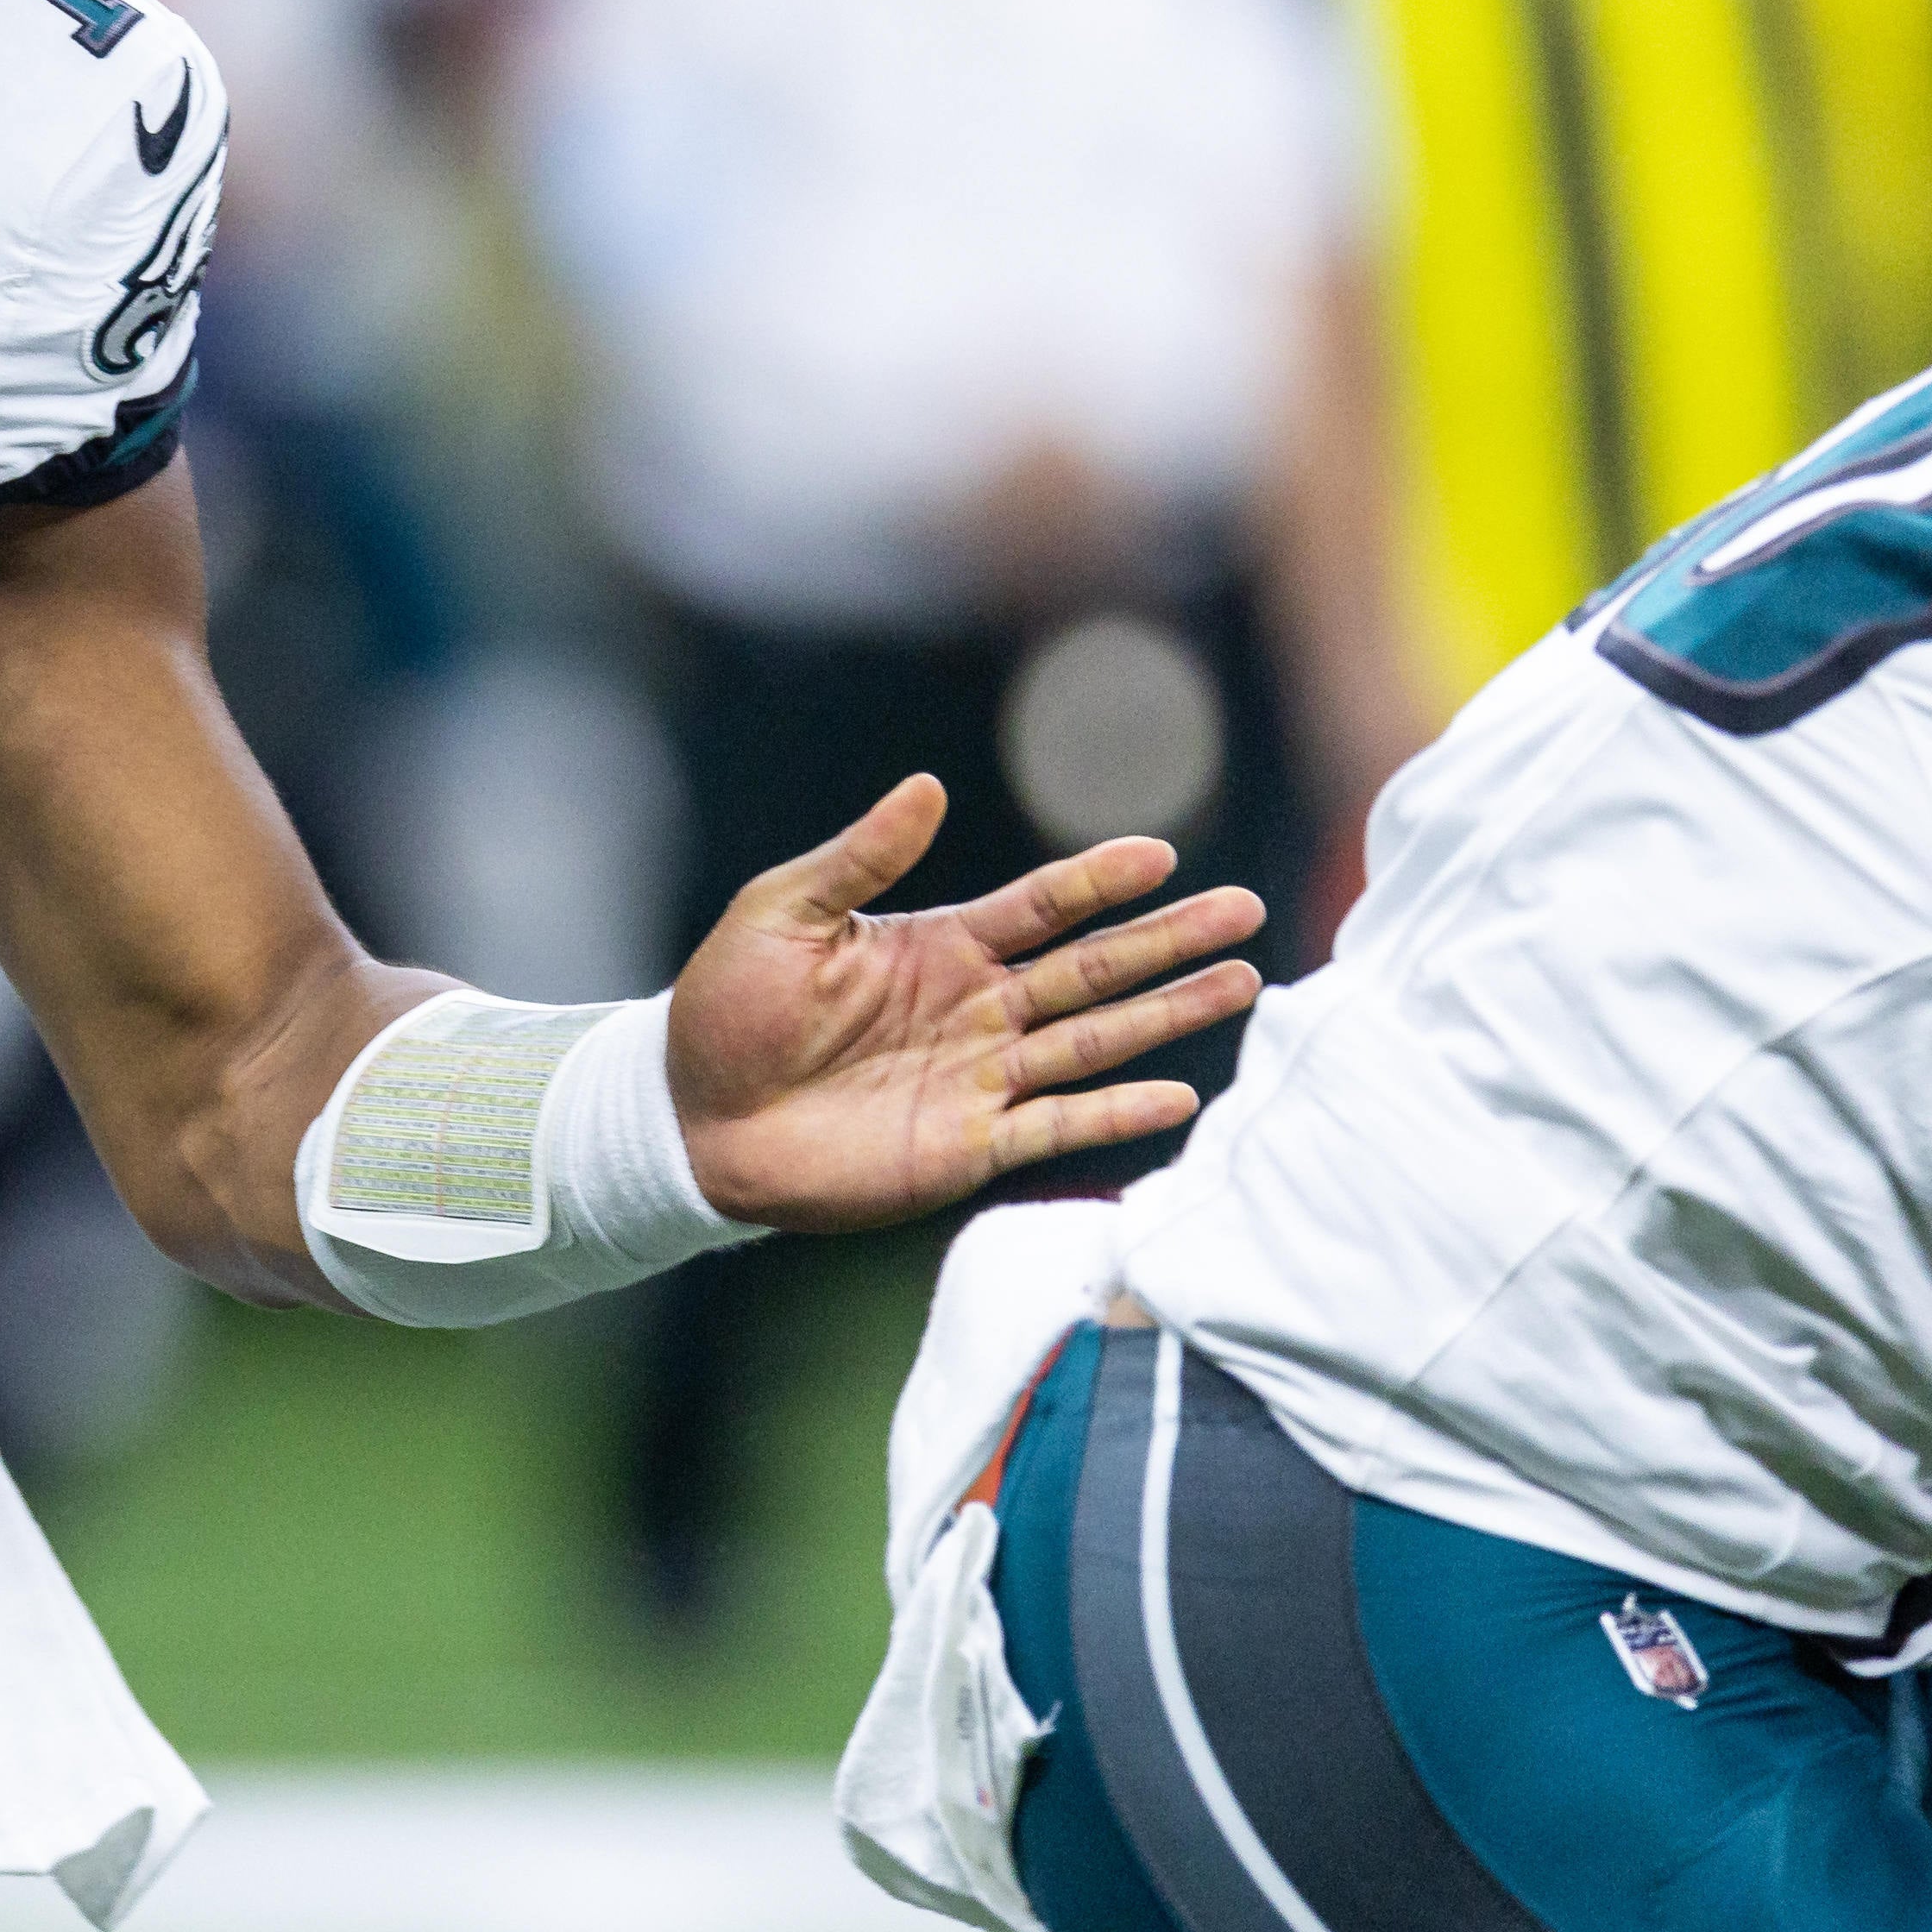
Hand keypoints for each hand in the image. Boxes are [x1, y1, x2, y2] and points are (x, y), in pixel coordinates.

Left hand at [666, 773, 1263, 1233]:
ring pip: (1094, 1041)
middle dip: (1167, 940)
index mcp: (938, 947)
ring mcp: (978, 1080)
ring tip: (1242, 984)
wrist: (689, 1119)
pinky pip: (1055, 1126)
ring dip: (1166, 1016)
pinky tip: (1177, 1094)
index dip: (1099, 880)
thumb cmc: (725, 1009)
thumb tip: (927, 785)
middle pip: (1091, 969)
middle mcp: (975, 1010)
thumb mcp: (784, 914)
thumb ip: (860, 858)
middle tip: (1242, 911)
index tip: (1163, 853)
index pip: (1040, 905)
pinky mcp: (965, 1147)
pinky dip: (1115, 1114)